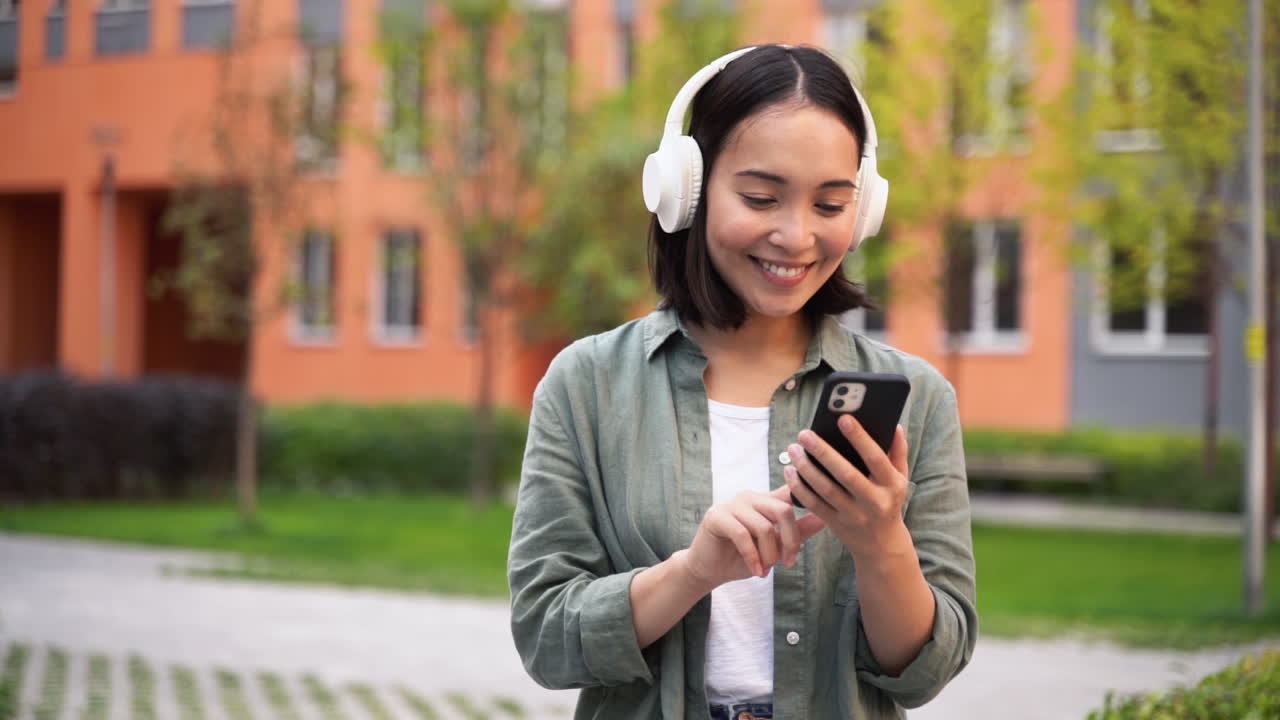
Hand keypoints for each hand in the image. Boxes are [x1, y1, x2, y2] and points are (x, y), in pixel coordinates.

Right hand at [681, 485, 825, 592]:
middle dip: (791, 540)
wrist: (709, 570)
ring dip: (769, 554)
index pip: (789, 491)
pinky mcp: (716, 516)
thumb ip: (796, 532)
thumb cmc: (742, 557)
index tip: (823, 497)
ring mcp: (732, 504)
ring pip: (764, 527)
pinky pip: (742, 535)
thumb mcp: (774, 547)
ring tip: (766, 570)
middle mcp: (749, 497)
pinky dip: (752, 557)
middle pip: (782, 510)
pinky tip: (756, 571)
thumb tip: (823, 518)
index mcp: (765, 501)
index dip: (805, 491)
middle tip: (789, 563)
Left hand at [784, 417, 910, 556]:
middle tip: (805, 434)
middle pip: (846, 474)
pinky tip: (790, 471)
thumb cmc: (889, 501)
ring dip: (806, 469)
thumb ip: (898, 451)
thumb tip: (893, 424)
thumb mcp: (900, 479)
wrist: (882, 545)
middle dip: (823, 452)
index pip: (875, 458)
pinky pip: (814, 505)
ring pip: (826, 490)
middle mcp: (873, 501)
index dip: (860, 438)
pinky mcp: (836, 524)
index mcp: (891, 485)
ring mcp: (854, 515)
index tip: (843, 418)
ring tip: (794, 449)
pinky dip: (800, 488)